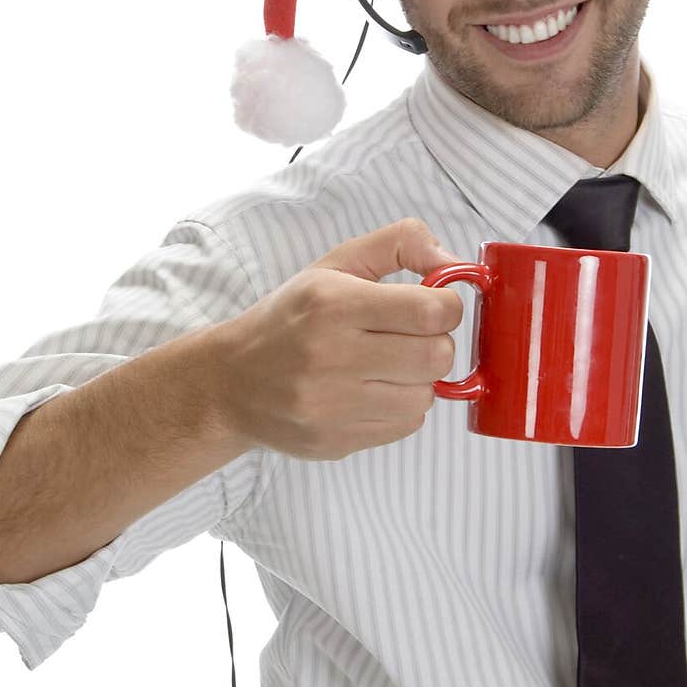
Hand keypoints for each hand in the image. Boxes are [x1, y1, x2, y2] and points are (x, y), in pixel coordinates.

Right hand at [209, 218, 463, 459]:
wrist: (231, 383)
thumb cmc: (290, 318)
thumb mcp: (335, 264)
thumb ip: (400, 245)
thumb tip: (455, 262)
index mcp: (333, 304)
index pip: (431, 310)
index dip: (447, 306)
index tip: (433, 305)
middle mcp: (331, 356)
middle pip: (437, 356)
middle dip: (435, 342)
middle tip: (410, 336)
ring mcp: (332, 405)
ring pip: (425, 396)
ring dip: (418, 380)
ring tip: (386, 366)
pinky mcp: (336, 441)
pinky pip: (406, 426)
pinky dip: (400, 408)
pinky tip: (371, 392)